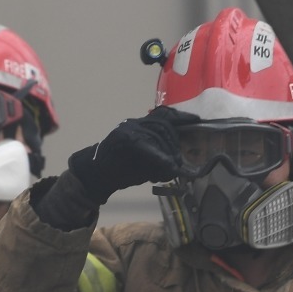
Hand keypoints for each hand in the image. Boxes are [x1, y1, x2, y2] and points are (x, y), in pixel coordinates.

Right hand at [68, 106, 195, 204]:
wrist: (95, 175)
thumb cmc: (120, 170)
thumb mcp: (144, 163)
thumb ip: (160, 158)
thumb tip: (177, 165)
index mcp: (139, 126)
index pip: (164, 115)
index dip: (182, 117)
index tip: (197, 120)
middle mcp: (134, 123)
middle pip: (163, 127)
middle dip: (174, 146)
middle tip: (177, 164)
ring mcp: (127, 129)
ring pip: (156, 135)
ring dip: (167, 154)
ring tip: (170, 170)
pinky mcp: (123, 139)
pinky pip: (145, 145)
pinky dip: (158, 156)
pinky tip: (166, 166)